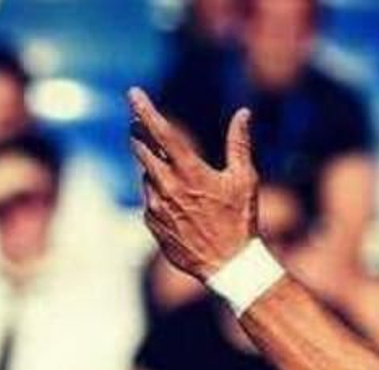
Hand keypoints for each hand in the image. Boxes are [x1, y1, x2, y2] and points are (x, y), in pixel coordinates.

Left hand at [128, 88, 257, 280]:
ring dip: (154, 170)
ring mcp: (156, 207)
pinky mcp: (152, 224)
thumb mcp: (245, 181)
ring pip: (146, 176)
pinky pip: (149, 202)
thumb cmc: (240, 222)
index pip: (160, 132)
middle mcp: (168, 186)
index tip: (132, 93)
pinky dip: (158, 197)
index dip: (144, 109)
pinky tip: (179, 208)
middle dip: (139, 134)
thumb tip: (244, 114)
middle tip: (140, 126)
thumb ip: (239, 144)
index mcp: (189, 171)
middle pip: (140, 148)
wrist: (229, 266)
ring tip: (177, 182)